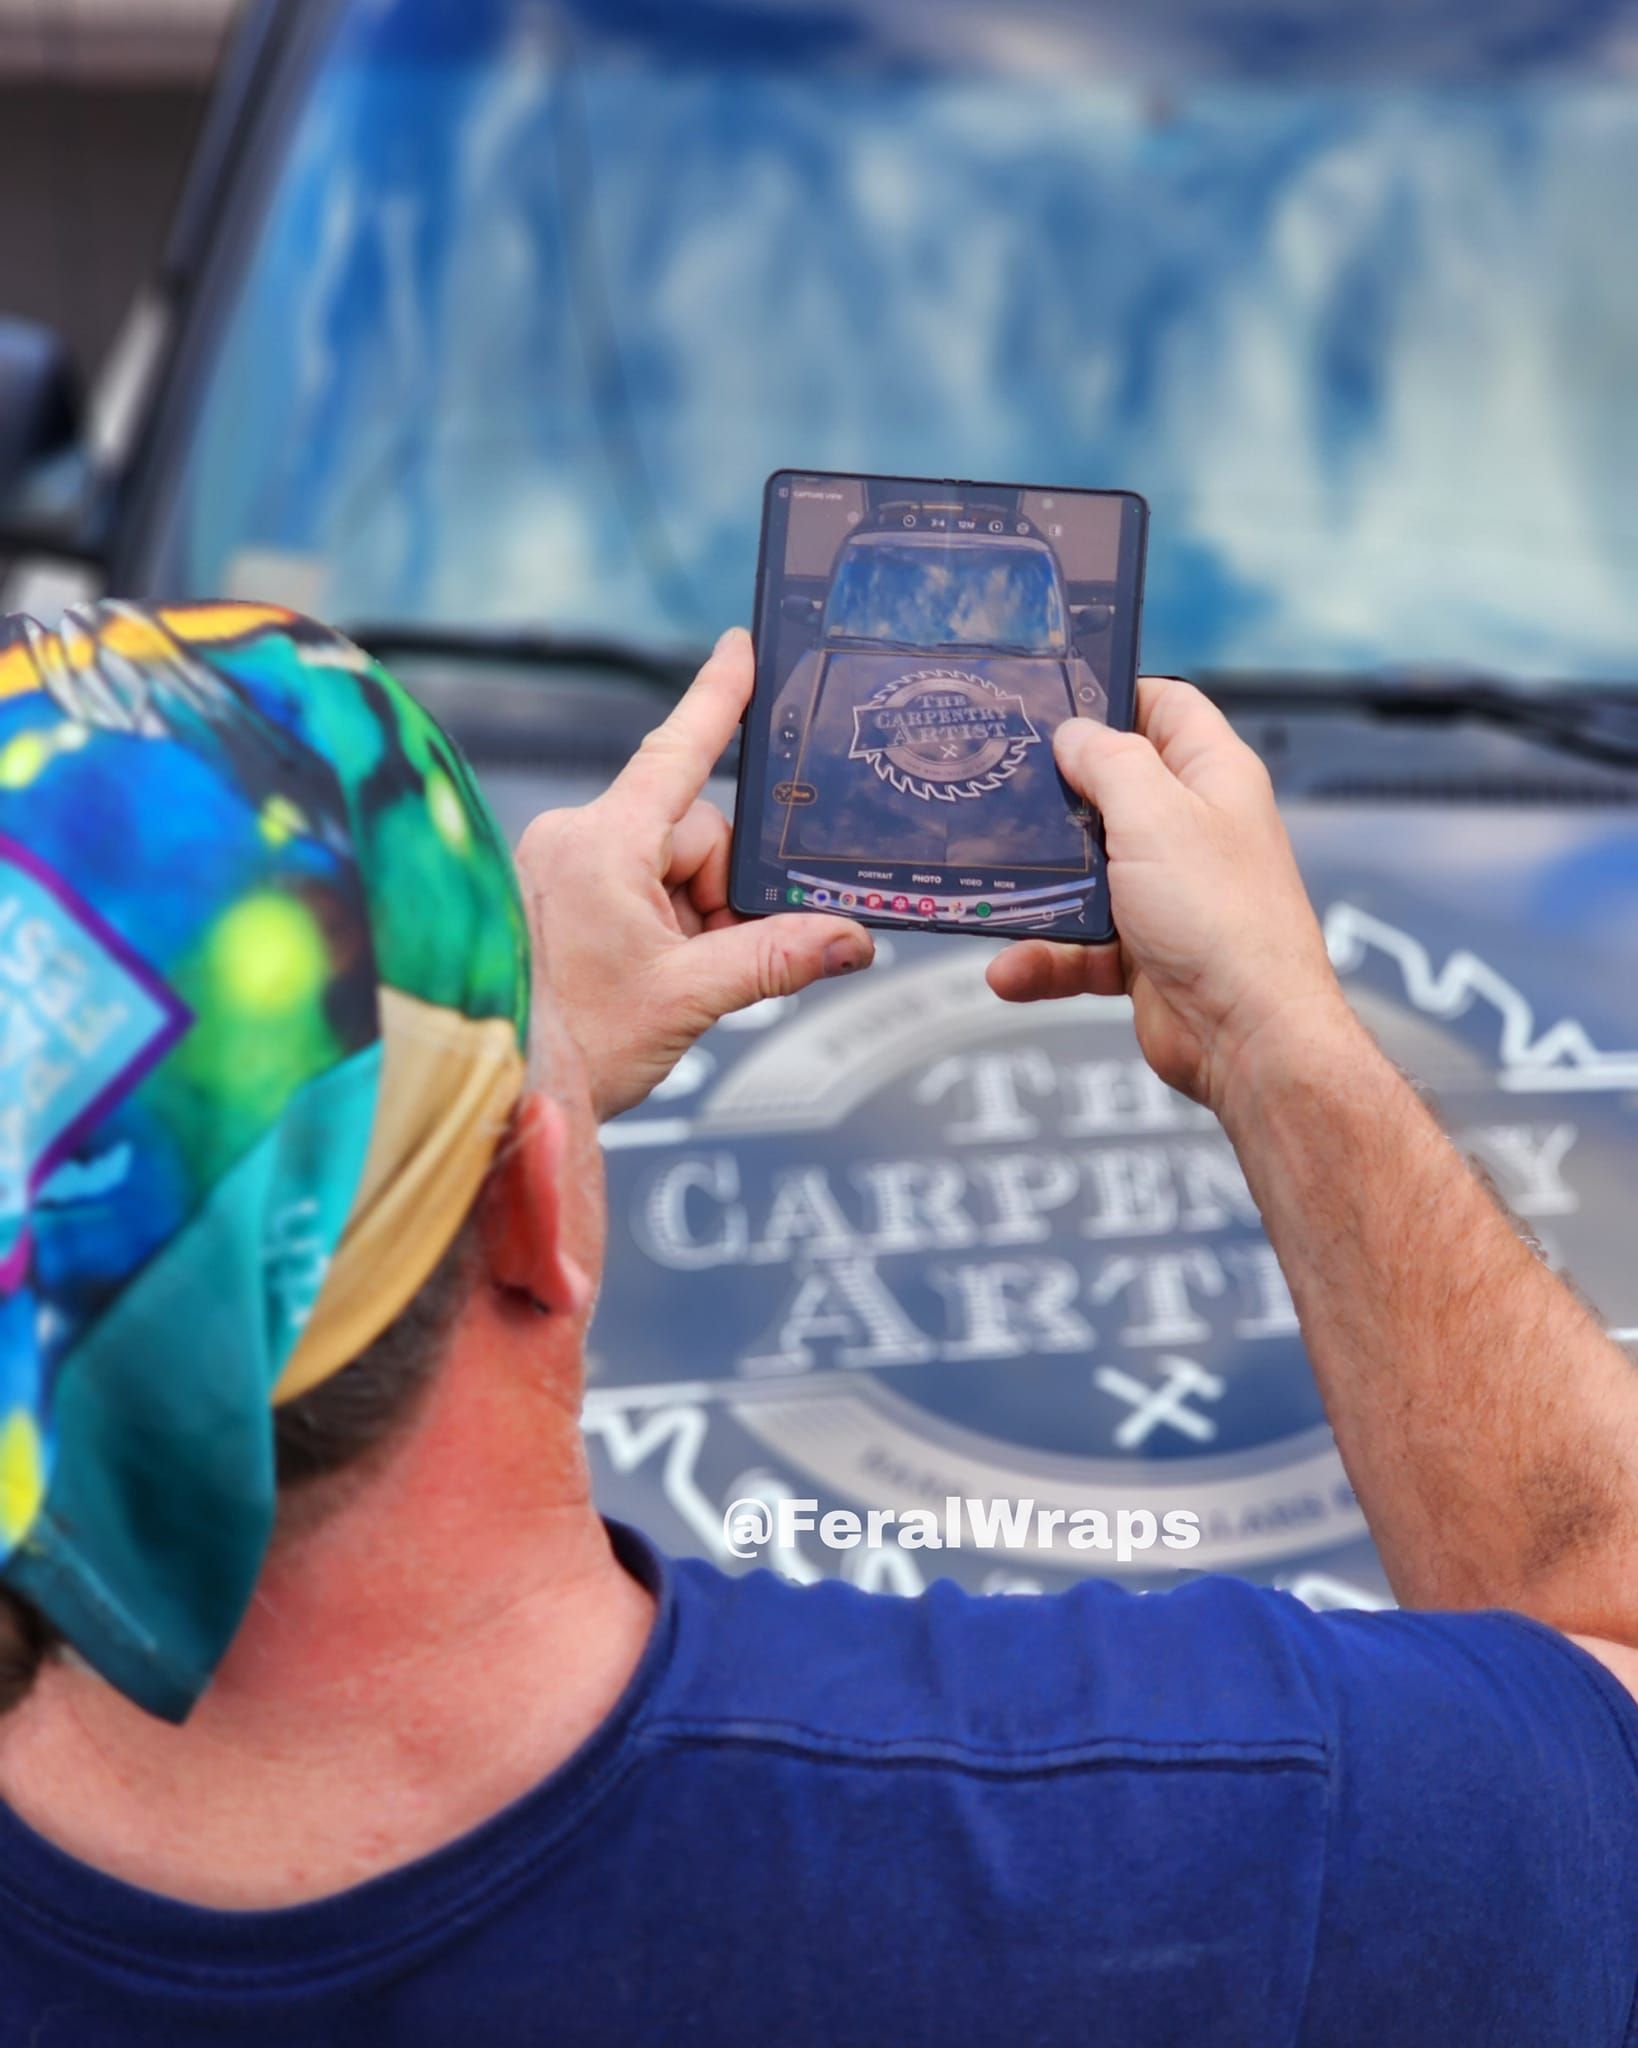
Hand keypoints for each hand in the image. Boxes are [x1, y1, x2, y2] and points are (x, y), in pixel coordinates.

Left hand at [515, 628, 874, 1120]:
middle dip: (718, 897)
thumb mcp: (690, 998)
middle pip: (694, 836)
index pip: (678, 751)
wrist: (498, 1090)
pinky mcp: (557, 893)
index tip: (742, 647)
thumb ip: (778, 959)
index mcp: (603, 843)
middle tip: (707, 962)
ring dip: (691, 920)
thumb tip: (851, 939)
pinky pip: (636, 888)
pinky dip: (662, 928)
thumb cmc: (571, 1044)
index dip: (718, 697)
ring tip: (667, 983)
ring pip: (670, 868)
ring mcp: (563, 866)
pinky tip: (648, 979)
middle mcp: (576, 838)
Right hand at [985, 678, 1350, 1115]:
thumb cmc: (1217, 914)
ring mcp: (1167, 894)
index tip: (1053, 701)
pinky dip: (1044, 958)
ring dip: (1038, 888)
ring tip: (988, 889)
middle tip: (996, 785)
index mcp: (1212, 778)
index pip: (1167, 709)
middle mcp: (1192, 830)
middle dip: (1057, 796)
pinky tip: (1009, 969)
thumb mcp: (1155, 815)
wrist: (1249, 1036)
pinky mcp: (1142, 954)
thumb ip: (1110, 763)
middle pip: (1114, 790)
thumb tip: (1074, 733)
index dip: (1116, 696)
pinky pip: (1078, 947)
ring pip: (1086, 873)